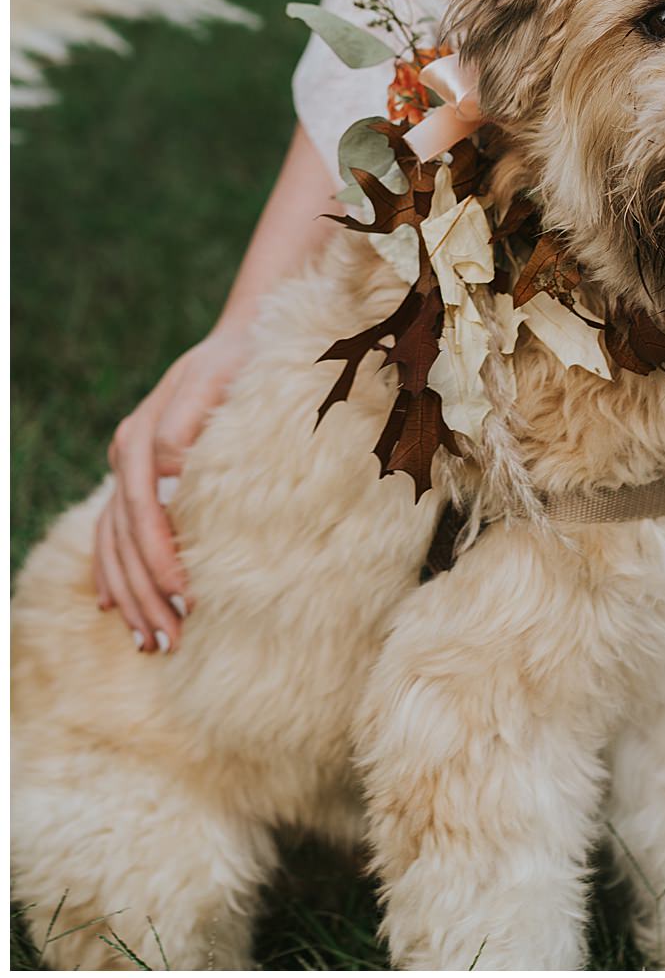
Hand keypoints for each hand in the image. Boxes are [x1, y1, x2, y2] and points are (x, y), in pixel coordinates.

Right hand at [93, 325, 254, 650]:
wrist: (240, 338)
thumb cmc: (239, 361)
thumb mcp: (218, 378)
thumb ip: (187, 420)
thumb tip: (166, 468)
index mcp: (141, 435)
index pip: (144, 513)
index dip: (161, 558)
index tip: (187, 596)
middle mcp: (126, 454)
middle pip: (124, 538)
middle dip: (145, 592)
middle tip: (170, 639)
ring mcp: (126, 466)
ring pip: (113, 543)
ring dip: (129, 595)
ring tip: (149, 640)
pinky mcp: (136, 475)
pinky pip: (111, 533)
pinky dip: (110, 572)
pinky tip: (114, 606)